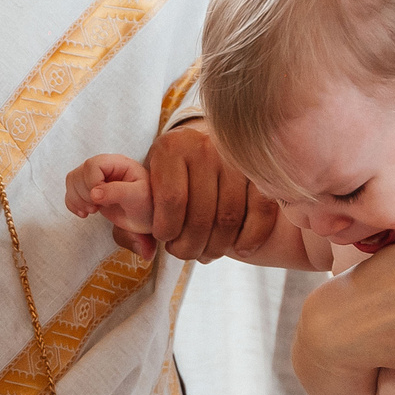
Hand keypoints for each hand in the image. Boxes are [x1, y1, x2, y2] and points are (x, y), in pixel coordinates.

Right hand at [62, 153, 156, 248]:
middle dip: (84, 194)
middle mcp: (104, 168)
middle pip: (79, 173)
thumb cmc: (148, 204)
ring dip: (77, 199)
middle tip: (97, 208)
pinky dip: (72, 204)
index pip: (92, 165)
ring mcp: (95, 179)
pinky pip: (71, 193)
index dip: (92, 183)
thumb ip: (118, 192)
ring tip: (93, 210)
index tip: (102, 200)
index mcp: (117, 163)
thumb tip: (94, 194)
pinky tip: (84, 214)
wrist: (147, 218)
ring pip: (72, 181)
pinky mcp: (89, 191)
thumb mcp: (138, 197)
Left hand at [137, 123, 282, 263]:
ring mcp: (237, 160)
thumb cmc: (170, 172)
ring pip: (229, 219)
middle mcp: (206, 149)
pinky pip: (261, 211)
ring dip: (217, 247)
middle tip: (185, 253)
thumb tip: (146, 251)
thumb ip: (133, 218)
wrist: (204, 142)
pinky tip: (238, 249)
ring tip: (205, 253)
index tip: (164, 239)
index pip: (172, 200)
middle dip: (191, 246)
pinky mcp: (261, 172)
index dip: (167, 230)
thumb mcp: (146, 183)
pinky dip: (251, 238)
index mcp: (172, 149)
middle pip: (202, 215)